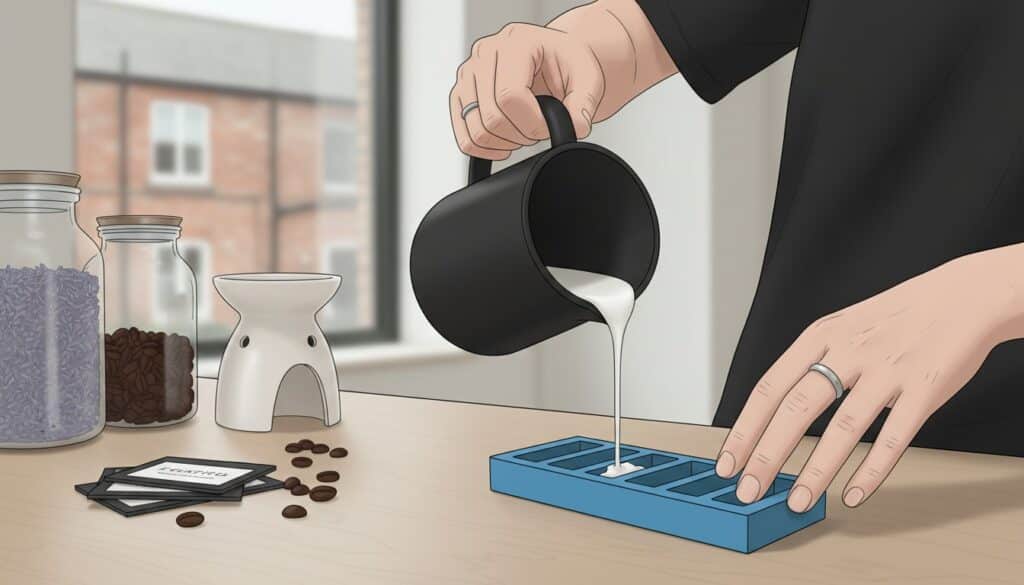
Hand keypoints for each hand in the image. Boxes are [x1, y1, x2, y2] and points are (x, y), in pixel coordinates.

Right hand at [449, 0, 676, 159]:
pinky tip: (506, 141)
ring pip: (476, 131)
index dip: (532, 123)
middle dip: (521, 134)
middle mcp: (486, 54)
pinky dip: (485, 148)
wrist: (554, 60)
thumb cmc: (567, 64)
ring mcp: (468, 74)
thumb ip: (584, 104)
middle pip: (491, 117)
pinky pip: (465, 137)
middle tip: (539, 128)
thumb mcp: (589, 78)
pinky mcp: (461, 95)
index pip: (510, 96)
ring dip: (504, 142)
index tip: (549, 127)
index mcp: (516, 43)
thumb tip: (575, 127)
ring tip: (524, 130)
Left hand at [715, 249, 1021, 511]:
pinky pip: (893, 438)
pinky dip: (871, 471)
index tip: (727, 463)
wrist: (963, 296)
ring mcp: (887, 370)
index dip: (744, 430)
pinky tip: (853, 494)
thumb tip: (776, 418)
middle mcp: (849, 352)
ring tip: (797, 502)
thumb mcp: (842, 328)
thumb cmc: (896, 318)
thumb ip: (813, 366)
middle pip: (795, 409)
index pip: (768, 388)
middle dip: (766, 456)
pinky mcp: (924, 389)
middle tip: (748, 490)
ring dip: (816, 471)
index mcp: (820, 337)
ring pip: (842, 428)